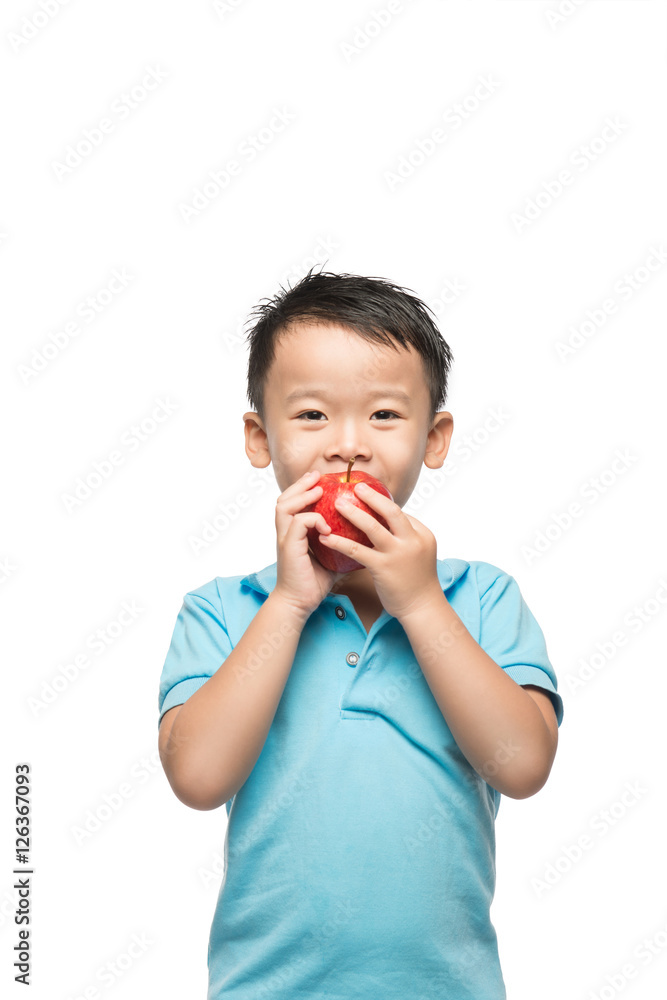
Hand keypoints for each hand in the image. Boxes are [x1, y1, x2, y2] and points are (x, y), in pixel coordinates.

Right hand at [273, 470, 348, 618]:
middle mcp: (285, 532)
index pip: (292, 502)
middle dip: (300, 484)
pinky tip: (328, 527)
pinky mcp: (289, 548)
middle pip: (284, 498)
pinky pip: (299, 523)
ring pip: (285, 506)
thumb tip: (363, 536)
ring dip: (303, 496)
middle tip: (317, 476)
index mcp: (292, 532)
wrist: (299, 603)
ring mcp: (285, 539)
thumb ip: (338, 543)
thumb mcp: (329, 557)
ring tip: (319, 491)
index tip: (320, 479)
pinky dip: (314, 520)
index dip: (303, 488)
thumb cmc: (314, 583)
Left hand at [315, 482, 443, 620]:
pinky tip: (326, 537)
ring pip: (373, 527)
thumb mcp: (418, 552)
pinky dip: (340, 542)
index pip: (400, 512)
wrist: (422, 608)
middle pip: (391, 511)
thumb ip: (404, 536)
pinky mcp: (383, 568)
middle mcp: (412, 540)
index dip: (382, 502)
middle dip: (372, 496)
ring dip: (353, 513)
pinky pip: (357, 550)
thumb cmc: (417, 581)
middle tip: (356, 486)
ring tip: (338, 503)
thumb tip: (385, 520)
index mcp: (422, 533)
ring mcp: (398, 554)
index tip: (366, 495)